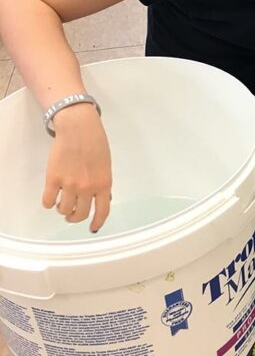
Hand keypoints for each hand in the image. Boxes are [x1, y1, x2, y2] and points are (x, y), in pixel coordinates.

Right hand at [42, 104, 111, 231]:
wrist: (78, 128)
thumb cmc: (95, 142)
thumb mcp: (106, 164)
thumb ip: (103, 183)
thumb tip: (102, 198)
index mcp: (104, 183)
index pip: (103, 211)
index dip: (97, 222)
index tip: (93, 227)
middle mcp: (87, 187)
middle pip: (80, 214)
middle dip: (75, 217)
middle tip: (71, 215)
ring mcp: (70, 184)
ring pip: (63, 210)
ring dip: (62, 210)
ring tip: (62, 203)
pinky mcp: (53, 179)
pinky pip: (48, 201)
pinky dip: (49, 202)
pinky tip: (51, 197)